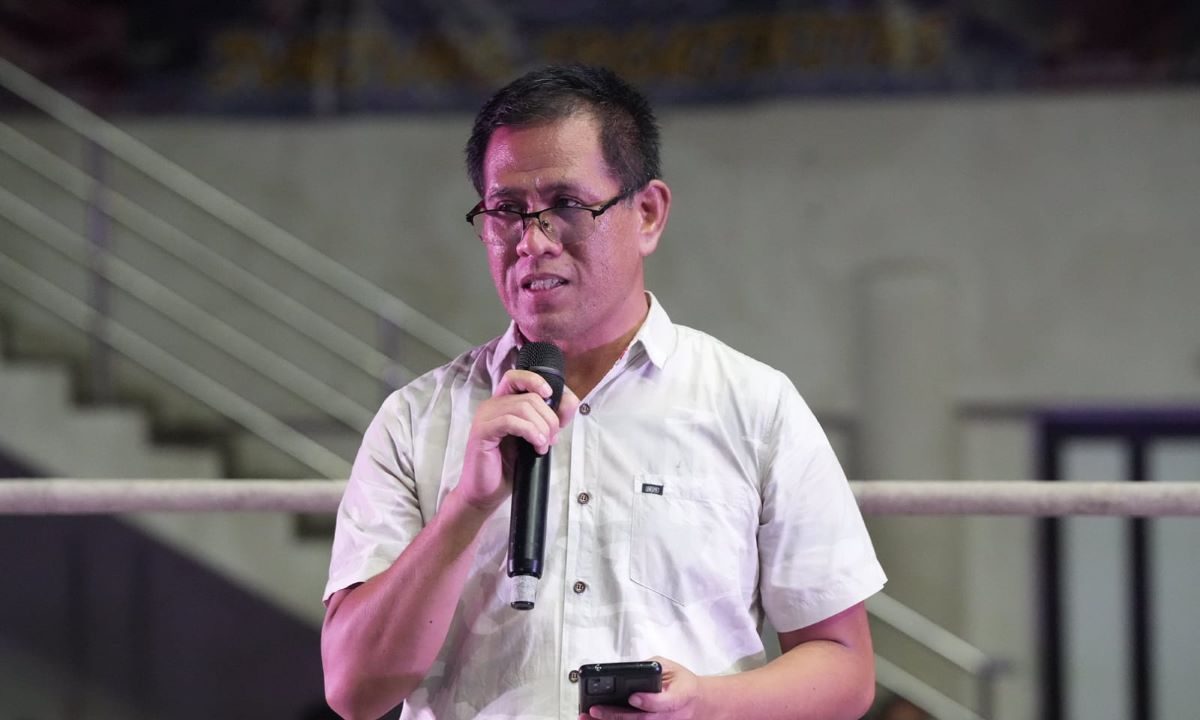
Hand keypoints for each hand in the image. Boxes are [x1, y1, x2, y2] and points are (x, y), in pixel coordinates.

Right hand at [456, 369, 578, 511]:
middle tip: (551, 439)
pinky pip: (511, 421)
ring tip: (542, 446)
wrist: (486, 493)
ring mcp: (485, 417)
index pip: (517, 377)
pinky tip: (536, 445)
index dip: (537, 381)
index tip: (551, 395)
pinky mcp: (482, 431)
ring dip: (541, 428)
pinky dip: (530, 431)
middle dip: (549, 418)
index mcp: (503, 404)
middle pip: (529, 396)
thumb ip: (550, 420)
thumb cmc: (508, 467)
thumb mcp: (535, 439)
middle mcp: (492, 405)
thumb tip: (570, 402)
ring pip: (523, 407)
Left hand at [582, 657, 704, 719]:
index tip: (633, 696)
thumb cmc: (682, 684)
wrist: (697, 704)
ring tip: (587, 717)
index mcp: (680, 695)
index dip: (647, 701)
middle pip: (641, 719)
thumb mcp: (671, 667)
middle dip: (616, 715)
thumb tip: (628, 670)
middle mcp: (668, 715)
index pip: (662, 702)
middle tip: (595, 709)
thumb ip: (651, 668)